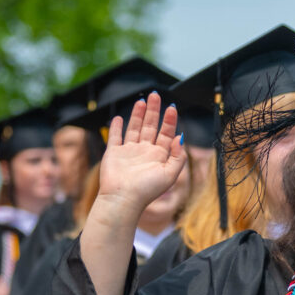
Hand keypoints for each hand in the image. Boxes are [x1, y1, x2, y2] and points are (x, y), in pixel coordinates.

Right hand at [95, 92, 185, 220]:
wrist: (124, 198)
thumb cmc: (147, 189)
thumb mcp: (170, 174)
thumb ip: (178, 156)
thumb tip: (181, 137)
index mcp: (159, 156)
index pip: (166, 134)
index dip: (169, 120)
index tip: (172, 107)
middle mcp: (145, 152)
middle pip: (150, 127)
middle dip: (154, 111)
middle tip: (155, 96)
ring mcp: (129, 152)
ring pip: (134, 128)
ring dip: (138, 115)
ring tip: (142, 101)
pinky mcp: (114, 153)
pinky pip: (115, 137)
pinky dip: (117, 127)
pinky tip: (120, 118)